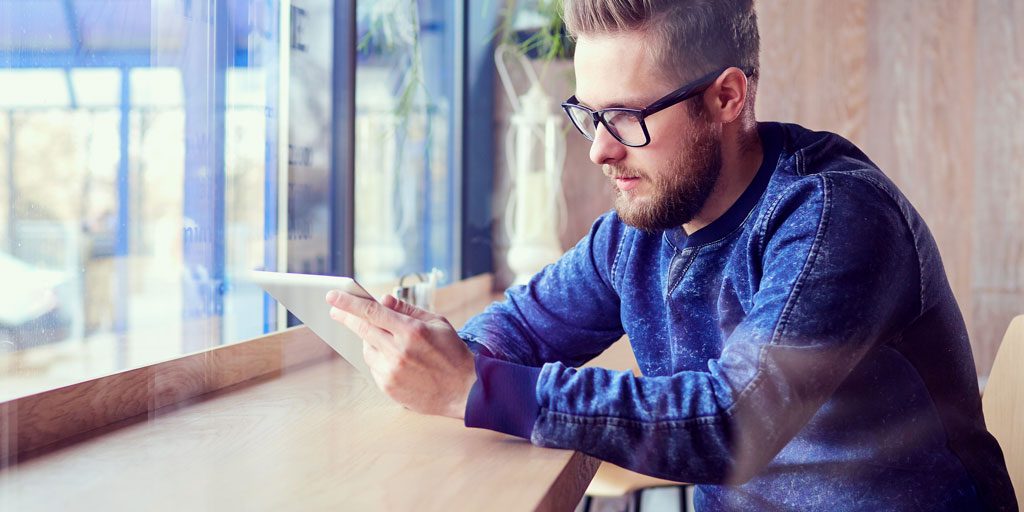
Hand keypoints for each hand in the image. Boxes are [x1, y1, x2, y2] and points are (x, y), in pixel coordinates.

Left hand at [325, 290, 476, 418]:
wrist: (464, 390)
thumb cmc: (453, 353)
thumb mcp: (437, 323)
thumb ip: (408, 310)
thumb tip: (383, 299)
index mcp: (411, 331)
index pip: (371, 312)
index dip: (348, 302)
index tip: (332, 296)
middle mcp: (398, 351)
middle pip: (362, 329)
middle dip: (345, 317)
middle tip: (335, 310)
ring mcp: (391, 371)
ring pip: (366, 349)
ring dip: (369, 341)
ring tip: (388, 342)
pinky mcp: (388, 387)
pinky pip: (374, 367)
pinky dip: (379, 360)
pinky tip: (395, 361)